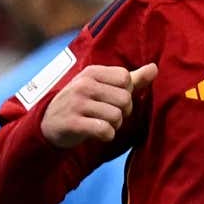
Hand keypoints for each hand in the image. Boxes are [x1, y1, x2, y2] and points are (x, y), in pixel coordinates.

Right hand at [41, 63, 157, 148]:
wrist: (48, 123)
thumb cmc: (82, 102)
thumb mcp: (103, 86)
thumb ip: (131, 79)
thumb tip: (155, 68)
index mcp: (93, 72)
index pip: (126, 78)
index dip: (126, 92)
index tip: (113, 100)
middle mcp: (84, 85)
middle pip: (124, 99)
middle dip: (123, 112)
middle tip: (110, 115)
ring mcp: (76, 104)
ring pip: (116, 116)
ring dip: (115, 125)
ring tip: (103, 124)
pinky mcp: (73, 124)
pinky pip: (105, 130)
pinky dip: (107, 135)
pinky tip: (99, 134)